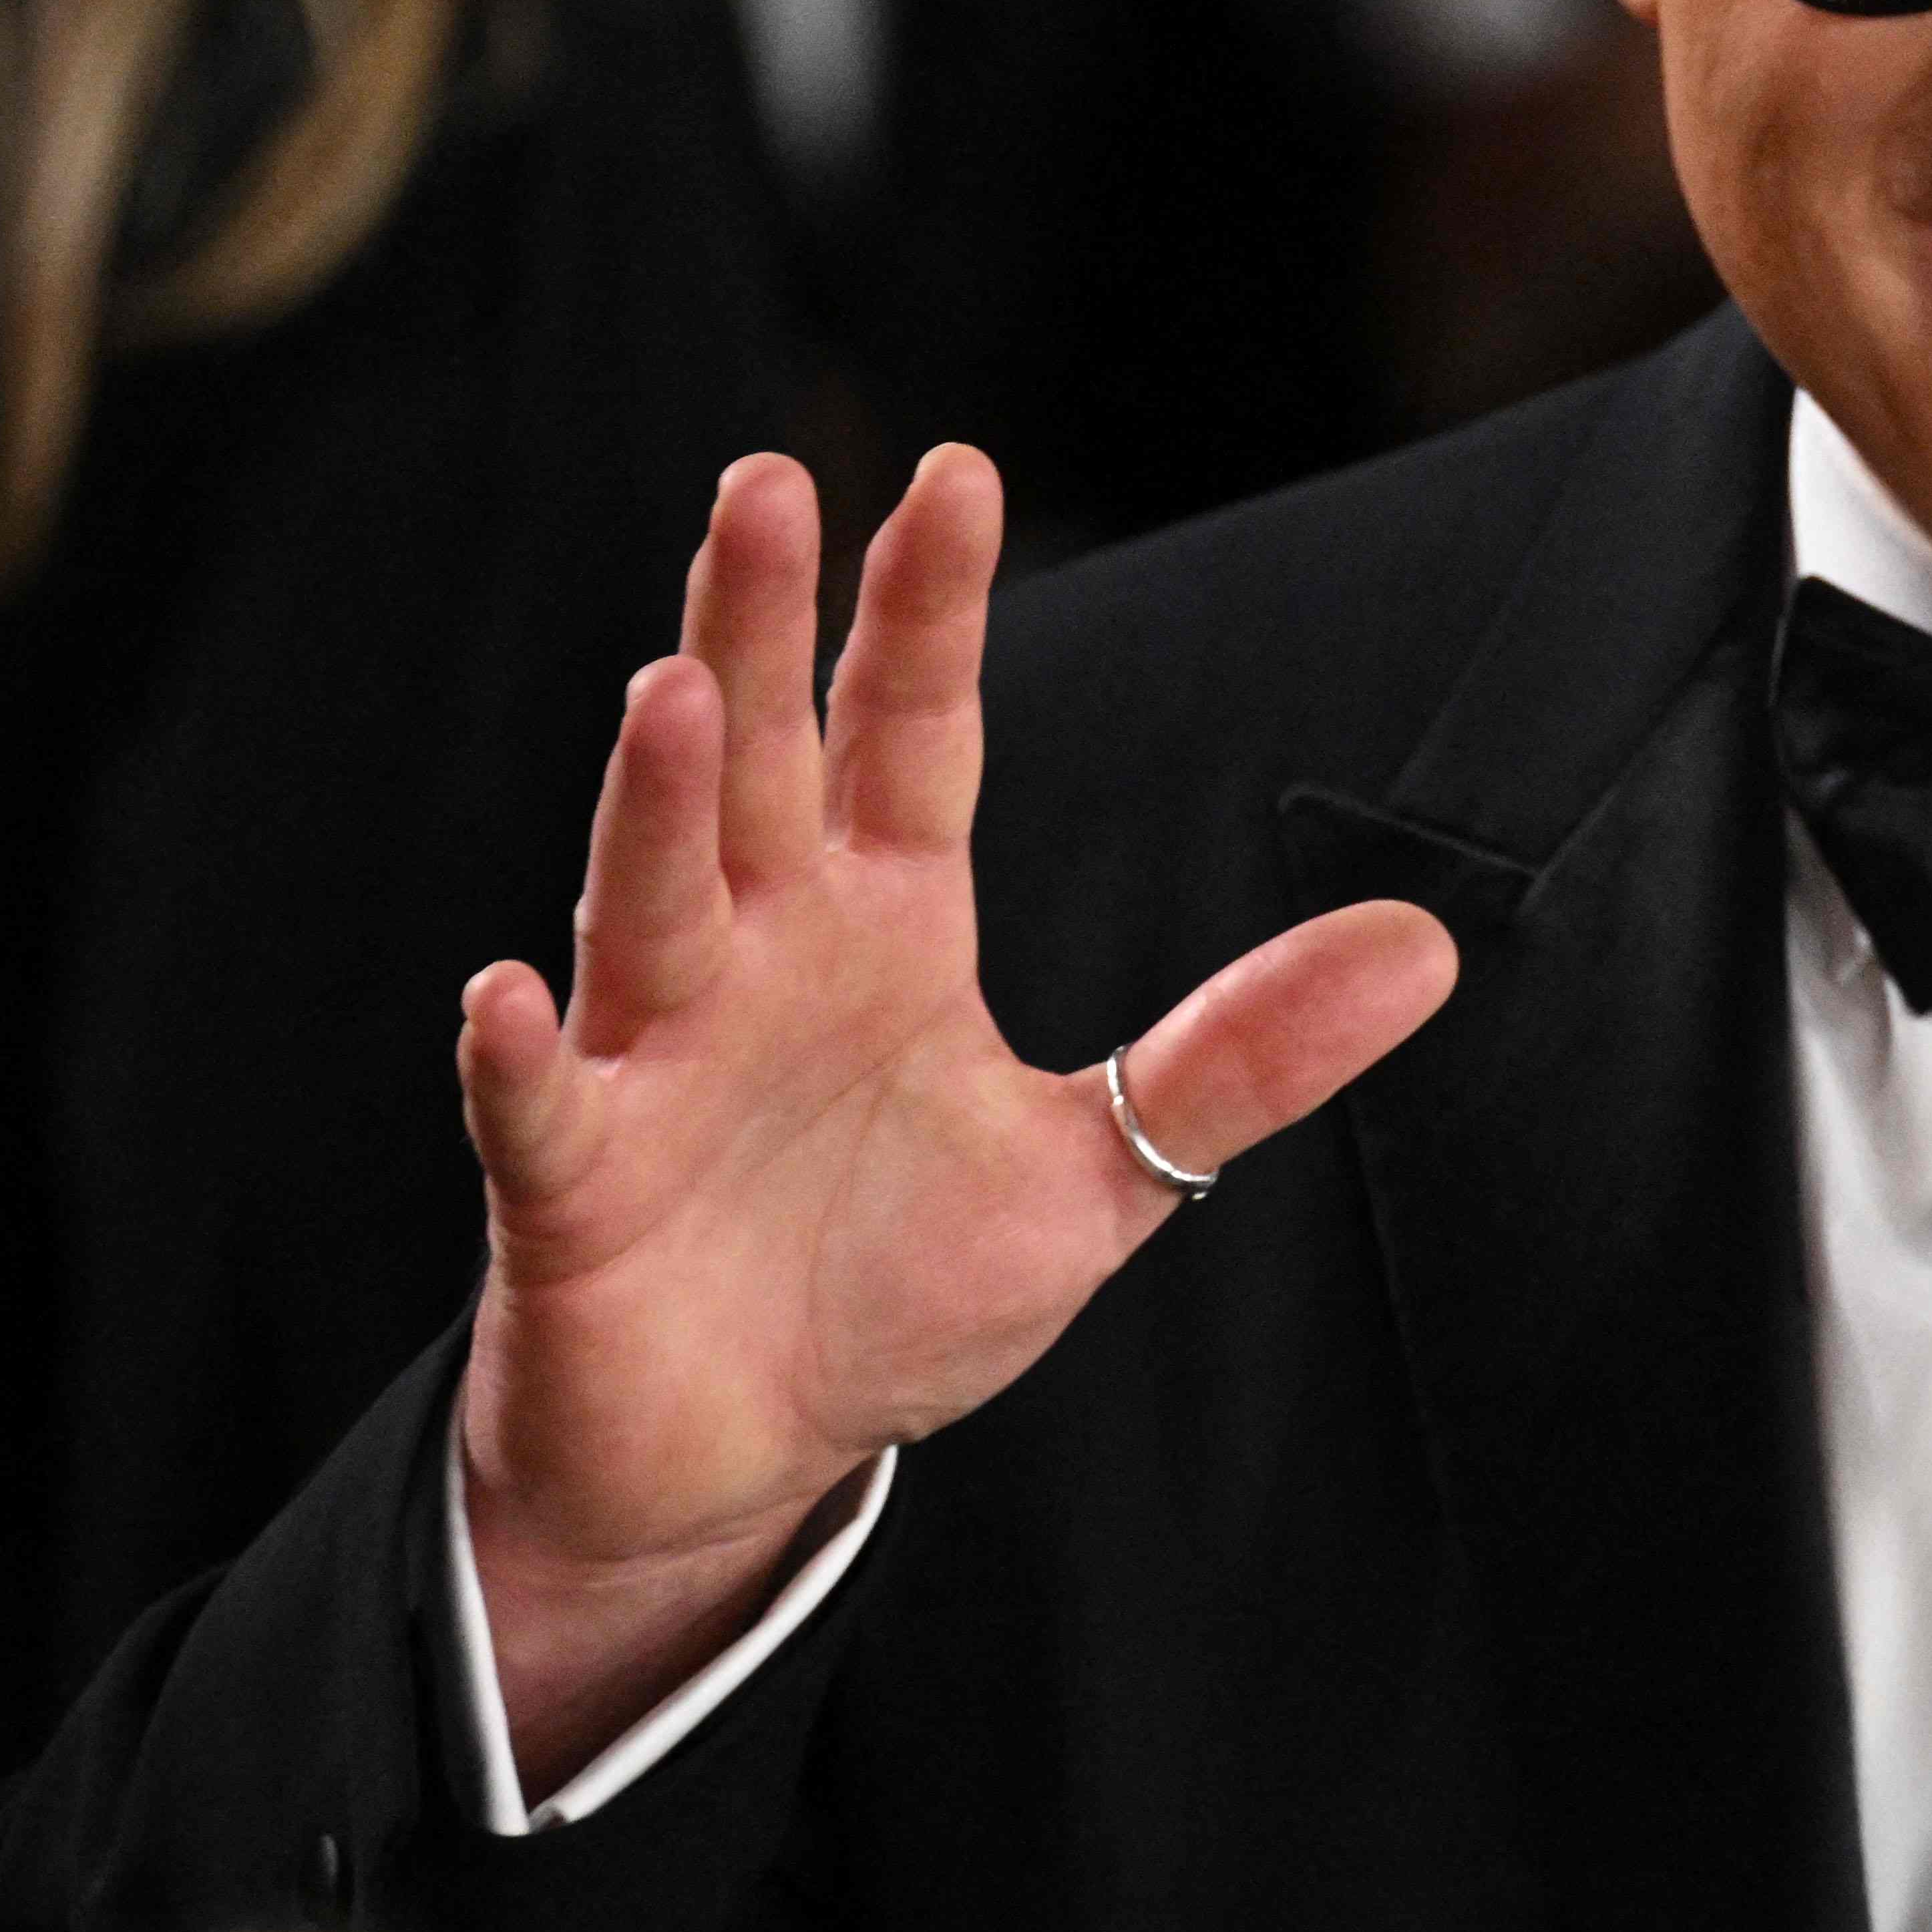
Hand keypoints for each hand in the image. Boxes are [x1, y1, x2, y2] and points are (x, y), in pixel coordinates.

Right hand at [450, 447, 1454, 1789]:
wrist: (748, 1457)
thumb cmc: (896, 1287)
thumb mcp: (1095, 1166)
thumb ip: (1241, 1056)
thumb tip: (1426, 948)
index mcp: (886, 928)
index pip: (913, 736)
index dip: (927, 612)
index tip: (956, 475)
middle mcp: (759, 960)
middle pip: (763, 767)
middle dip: (760, 631)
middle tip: (767, 486)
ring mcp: (651, 1064)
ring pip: (649, 904)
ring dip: (657, 805)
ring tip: (673, 693)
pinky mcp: (576, 1193)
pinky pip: (539, 1113)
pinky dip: (516, 1062)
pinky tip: (505, 995)